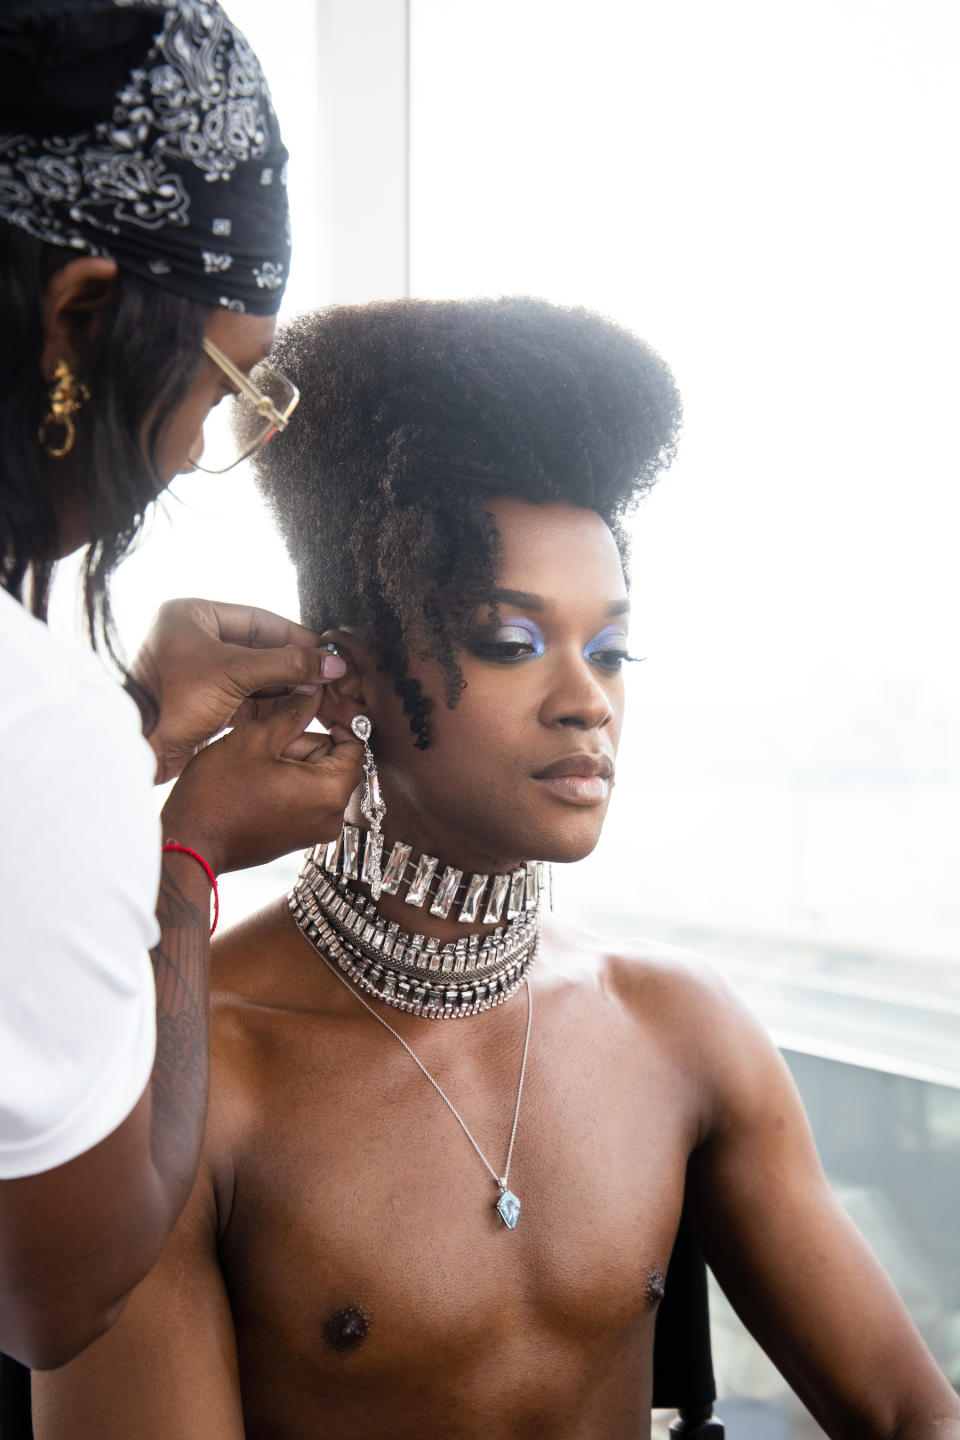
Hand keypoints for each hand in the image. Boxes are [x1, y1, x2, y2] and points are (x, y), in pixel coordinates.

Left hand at [128, 598, 347, 782]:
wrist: (137, 748)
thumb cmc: (171, 699)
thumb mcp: (235, 673)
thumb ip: (288, 664)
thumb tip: (333, 662)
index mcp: (192, 615)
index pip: (258, 618)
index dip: (295, 635)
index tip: (325, 650)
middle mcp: (195, 640)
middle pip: (259, 648)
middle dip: (293, 664)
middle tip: (327, 674)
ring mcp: (200, 674)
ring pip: (256, 676)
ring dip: (286, 685)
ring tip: (319, 693)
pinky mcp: (205, 704)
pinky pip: (247, 698)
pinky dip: (272, 703)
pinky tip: (299, 708)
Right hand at [159, 691, 362, 874]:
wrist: (190, 844)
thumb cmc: (219, 794)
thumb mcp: (256, 739)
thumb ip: (294, 713)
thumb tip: (316, 692)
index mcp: (331, 792)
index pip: (355, 745)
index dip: (334, 720)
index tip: (305, 710)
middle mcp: (332, 817)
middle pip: (333, 761)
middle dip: (303, 745)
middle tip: (264, 747)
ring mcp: (315, 830)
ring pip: (316, 777)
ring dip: (291, 763)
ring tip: (254, 767)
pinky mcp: (297, 837)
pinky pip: (304, 797)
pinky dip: (285, 782)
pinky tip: (254, 783)